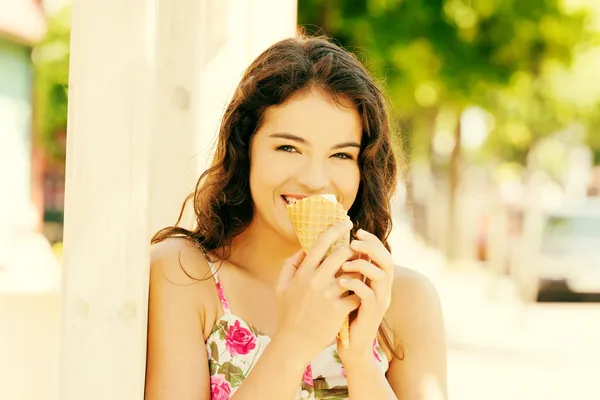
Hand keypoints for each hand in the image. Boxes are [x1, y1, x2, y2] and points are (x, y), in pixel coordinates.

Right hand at [274, 219, 360, 360]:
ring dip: (358, 270)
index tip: (347, 222)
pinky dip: (360, 291)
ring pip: (353, 272)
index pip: (321, 243)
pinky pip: (357, 293)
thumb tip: (303, 249)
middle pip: (342, 254)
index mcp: (302, 273)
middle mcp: (315, 281)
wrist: (294, 343)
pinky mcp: (339, 310)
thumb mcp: (281, 287)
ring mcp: (328, 295)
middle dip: (352, 249)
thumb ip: (290, 265)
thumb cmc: (288, 313)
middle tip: (358, 249)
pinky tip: (360, 293)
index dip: (336, 229)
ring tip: (358, 272)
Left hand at [336, 229, 393, 362]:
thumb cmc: (344, 314)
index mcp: (377, 281)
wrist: (349, 345)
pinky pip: (369, 294)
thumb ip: (347, 270)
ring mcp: (380, 302)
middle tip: (353, 241)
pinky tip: (339, 282)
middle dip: (371, 247)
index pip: (382, 254)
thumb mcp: (347, 289)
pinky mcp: (372, 314)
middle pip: (387, 260)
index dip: (372, 240)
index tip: (356, 230)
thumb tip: (334, 247)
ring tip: (345, 262)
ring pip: (381, 275)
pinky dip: (355, 284)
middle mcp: (383, 289)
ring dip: (363, 264)